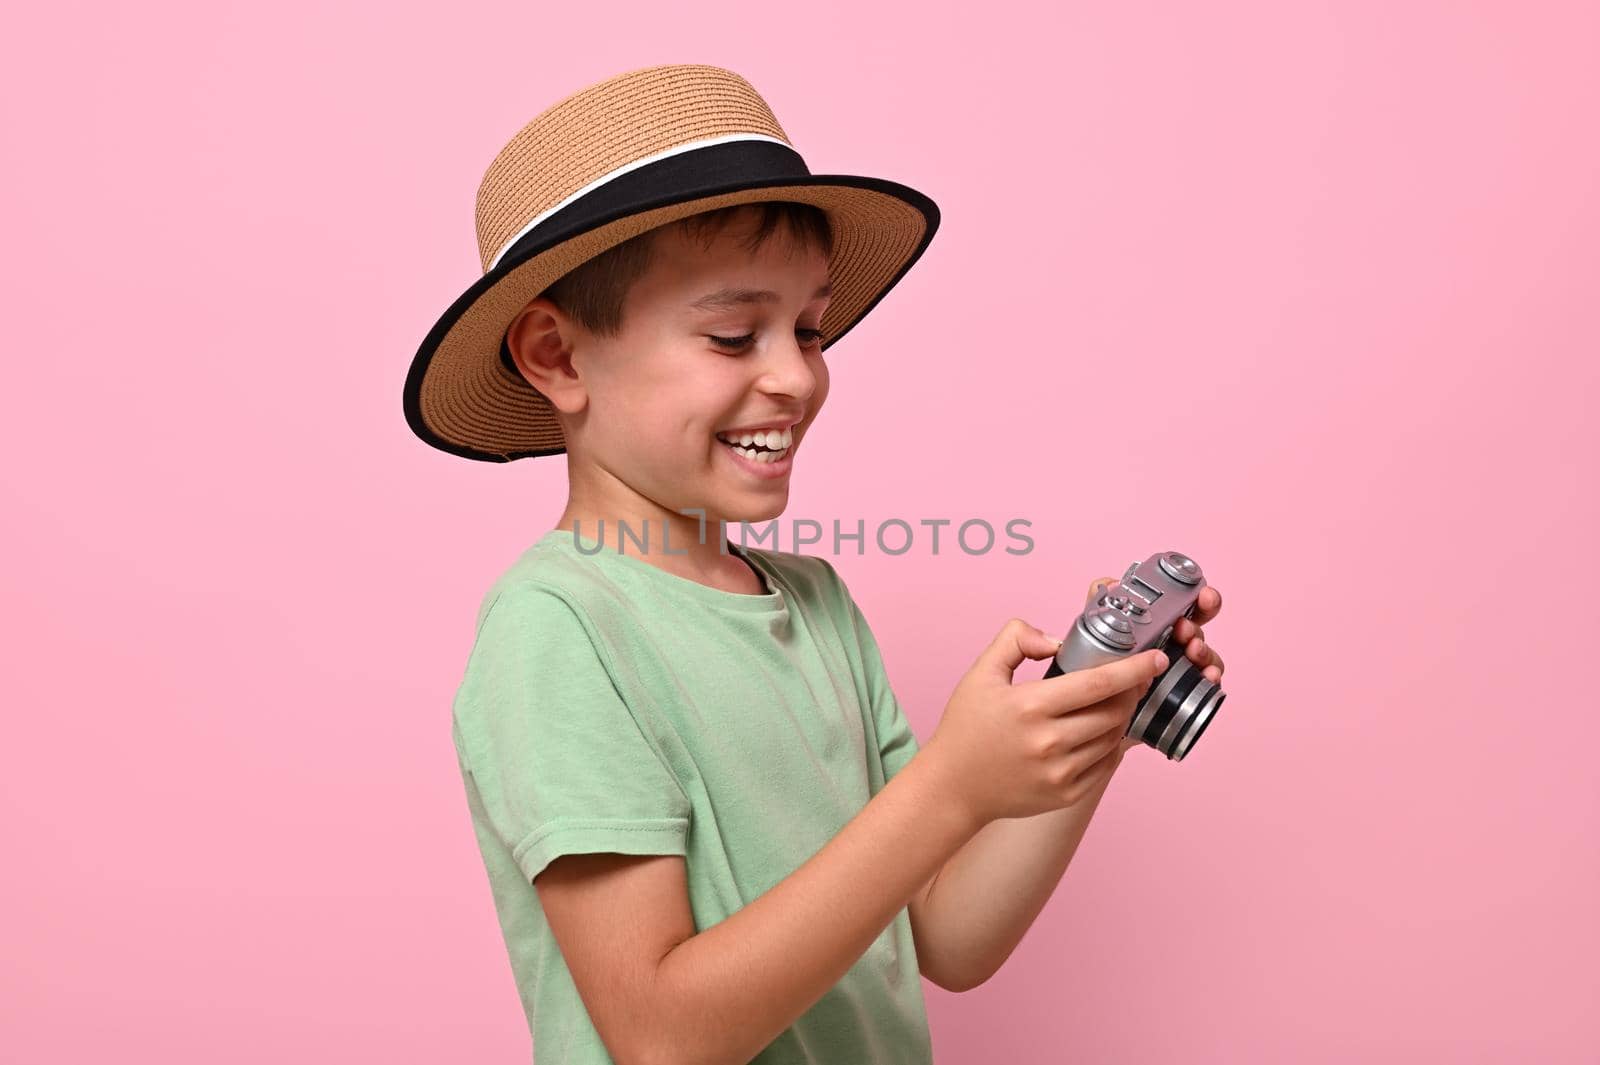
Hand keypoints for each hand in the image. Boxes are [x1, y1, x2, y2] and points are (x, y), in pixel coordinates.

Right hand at [923, 618, 1171, 826]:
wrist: (952, 787)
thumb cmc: (966, 728)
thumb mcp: (982, 673)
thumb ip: (1016, 640)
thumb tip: (1057, 640)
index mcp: (1030, 706)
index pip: (1098, 683)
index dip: (1134, 669)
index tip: (1156, 658)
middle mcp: (1048, 742)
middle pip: (1113, 712)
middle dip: (1131, 692)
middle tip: (1133, 679)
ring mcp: (1059, 773)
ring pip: (1112, 738)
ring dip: (1120, 718)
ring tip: (1114, 703)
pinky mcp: (1065, 795)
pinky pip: (1104, 766)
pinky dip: (1110, 746)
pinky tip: (1102, 732)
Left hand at [1080, 577, 1225, 754]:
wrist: (1096, 709)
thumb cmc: (1100, 666)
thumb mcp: (1096, 631)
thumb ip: (1100, 603)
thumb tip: (1108, 584)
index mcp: (1155, 623)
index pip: (1183, 604)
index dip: (1198, 596)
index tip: (1202, 595)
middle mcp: (1171, 641)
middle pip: (1197, 625)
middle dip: (1199, 622)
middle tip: (1184, 629)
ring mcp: (1179, 665)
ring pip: (1204, 652)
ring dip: (1204, 648)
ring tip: (1193, 651)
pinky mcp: (1183, 689)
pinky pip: (1205, 681)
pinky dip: (1212, 676)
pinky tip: (1209, 677)